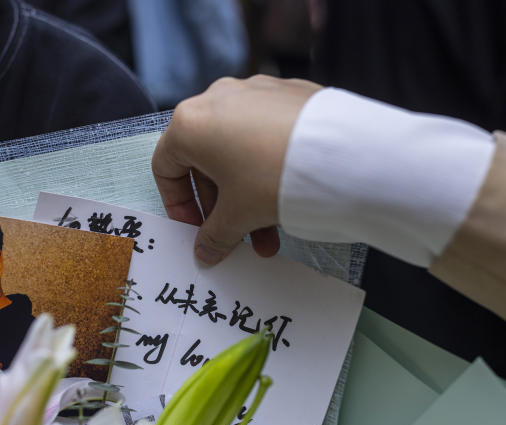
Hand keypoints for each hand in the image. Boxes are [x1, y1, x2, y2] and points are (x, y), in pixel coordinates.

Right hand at [153, 75, 320, 264]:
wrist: (339, 152)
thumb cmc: (274, 177)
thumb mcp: (238, 215)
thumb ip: (214, 236)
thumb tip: (205, 252)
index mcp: (190, 124)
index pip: (165, 168)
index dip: (178, 206)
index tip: (196, 231)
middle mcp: (217, 98)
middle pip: (205, 160)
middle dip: (221, 206)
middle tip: (236, 237)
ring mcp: (254, 92)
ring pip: (238, 149)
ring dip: (246, 193)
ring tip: (269, 232)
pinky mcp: (287, 93)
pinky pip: (266, 133)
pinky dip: (268, 165)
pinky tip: (287, 194)